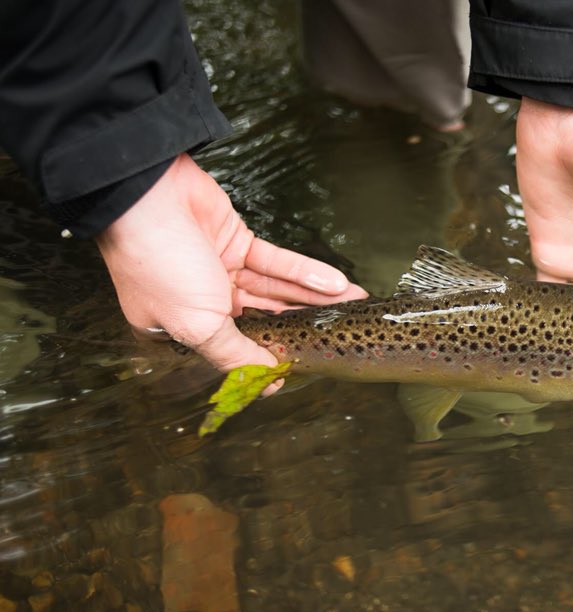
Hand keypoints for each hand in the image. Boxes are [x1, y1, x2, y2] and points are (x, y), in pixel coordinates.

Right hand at [95, 153, 367, 370]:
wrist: (147, 197)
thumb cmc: (157, 265)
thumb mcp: (197, 325)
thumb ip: (234, 354)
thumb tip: (265, 379)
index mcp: (184, 327)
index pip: (236, 349)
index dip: (270, 356)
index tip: (304, 365)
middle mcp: (204, 300)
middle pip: (265, 319)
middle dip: (303, 325)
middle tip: (340, 332)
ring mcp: (222, 268)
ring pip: (278, 290)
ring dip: (315, 297)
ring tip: (351, 306)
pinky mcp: (238, 240)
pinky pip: (278, 262)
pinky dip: (306, 271)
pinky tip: (335, 283)